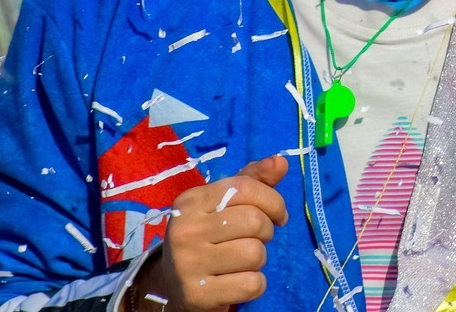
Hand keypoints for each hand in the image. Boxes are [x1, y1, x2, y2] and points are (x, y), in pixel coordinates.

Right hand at [130, 155, 288, 310]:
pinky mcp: (198, 294)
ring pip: (255, 253)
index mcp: (191, 200)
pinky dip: (255, 284)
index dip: (273, 200)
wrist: (173, 286)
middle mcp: (185, 229)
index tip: (278, 214)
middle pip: (254, 221)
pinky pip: (251, 284)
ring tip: (243, 261)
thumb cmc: (208, 236)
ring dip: (259, 259)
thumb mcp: (223, 205)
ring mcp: (188, 263)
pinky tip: (239, 281)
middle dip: (266, 231)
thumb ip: (253, 181)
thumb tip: (281, 161)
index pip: (244, 188)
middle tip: (257, 239)